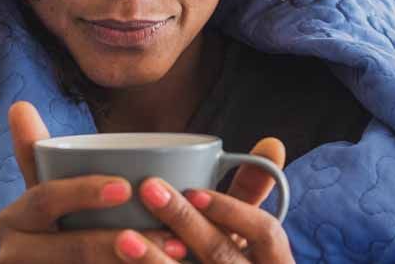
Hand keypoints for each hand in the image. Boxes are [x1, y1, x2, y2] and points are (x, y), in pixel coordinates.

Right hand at [0, 102, 188, 262]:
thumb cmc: (57, 232)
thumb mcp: (49, 199)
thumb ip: (36, 155)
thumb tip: (18, 105)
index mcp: (14, 220)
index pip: (48, 198)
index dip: (83, 192)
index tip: (124, 186)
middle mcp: (12, 254)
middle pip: (72, 247)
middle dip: (122, 242)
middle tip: (171, 237)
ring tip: (180, 257)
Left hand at [124, 138, 295, 263]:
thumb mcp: (253, 243)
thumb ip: (254, 196)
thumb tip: (271, 142)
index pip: (266, 232)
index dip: (232, 210)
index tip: (196, 191)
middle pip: (221, 255)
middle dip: (184, 222)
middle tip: (148, 188)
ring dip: (154, 262)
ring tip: (123, 237)